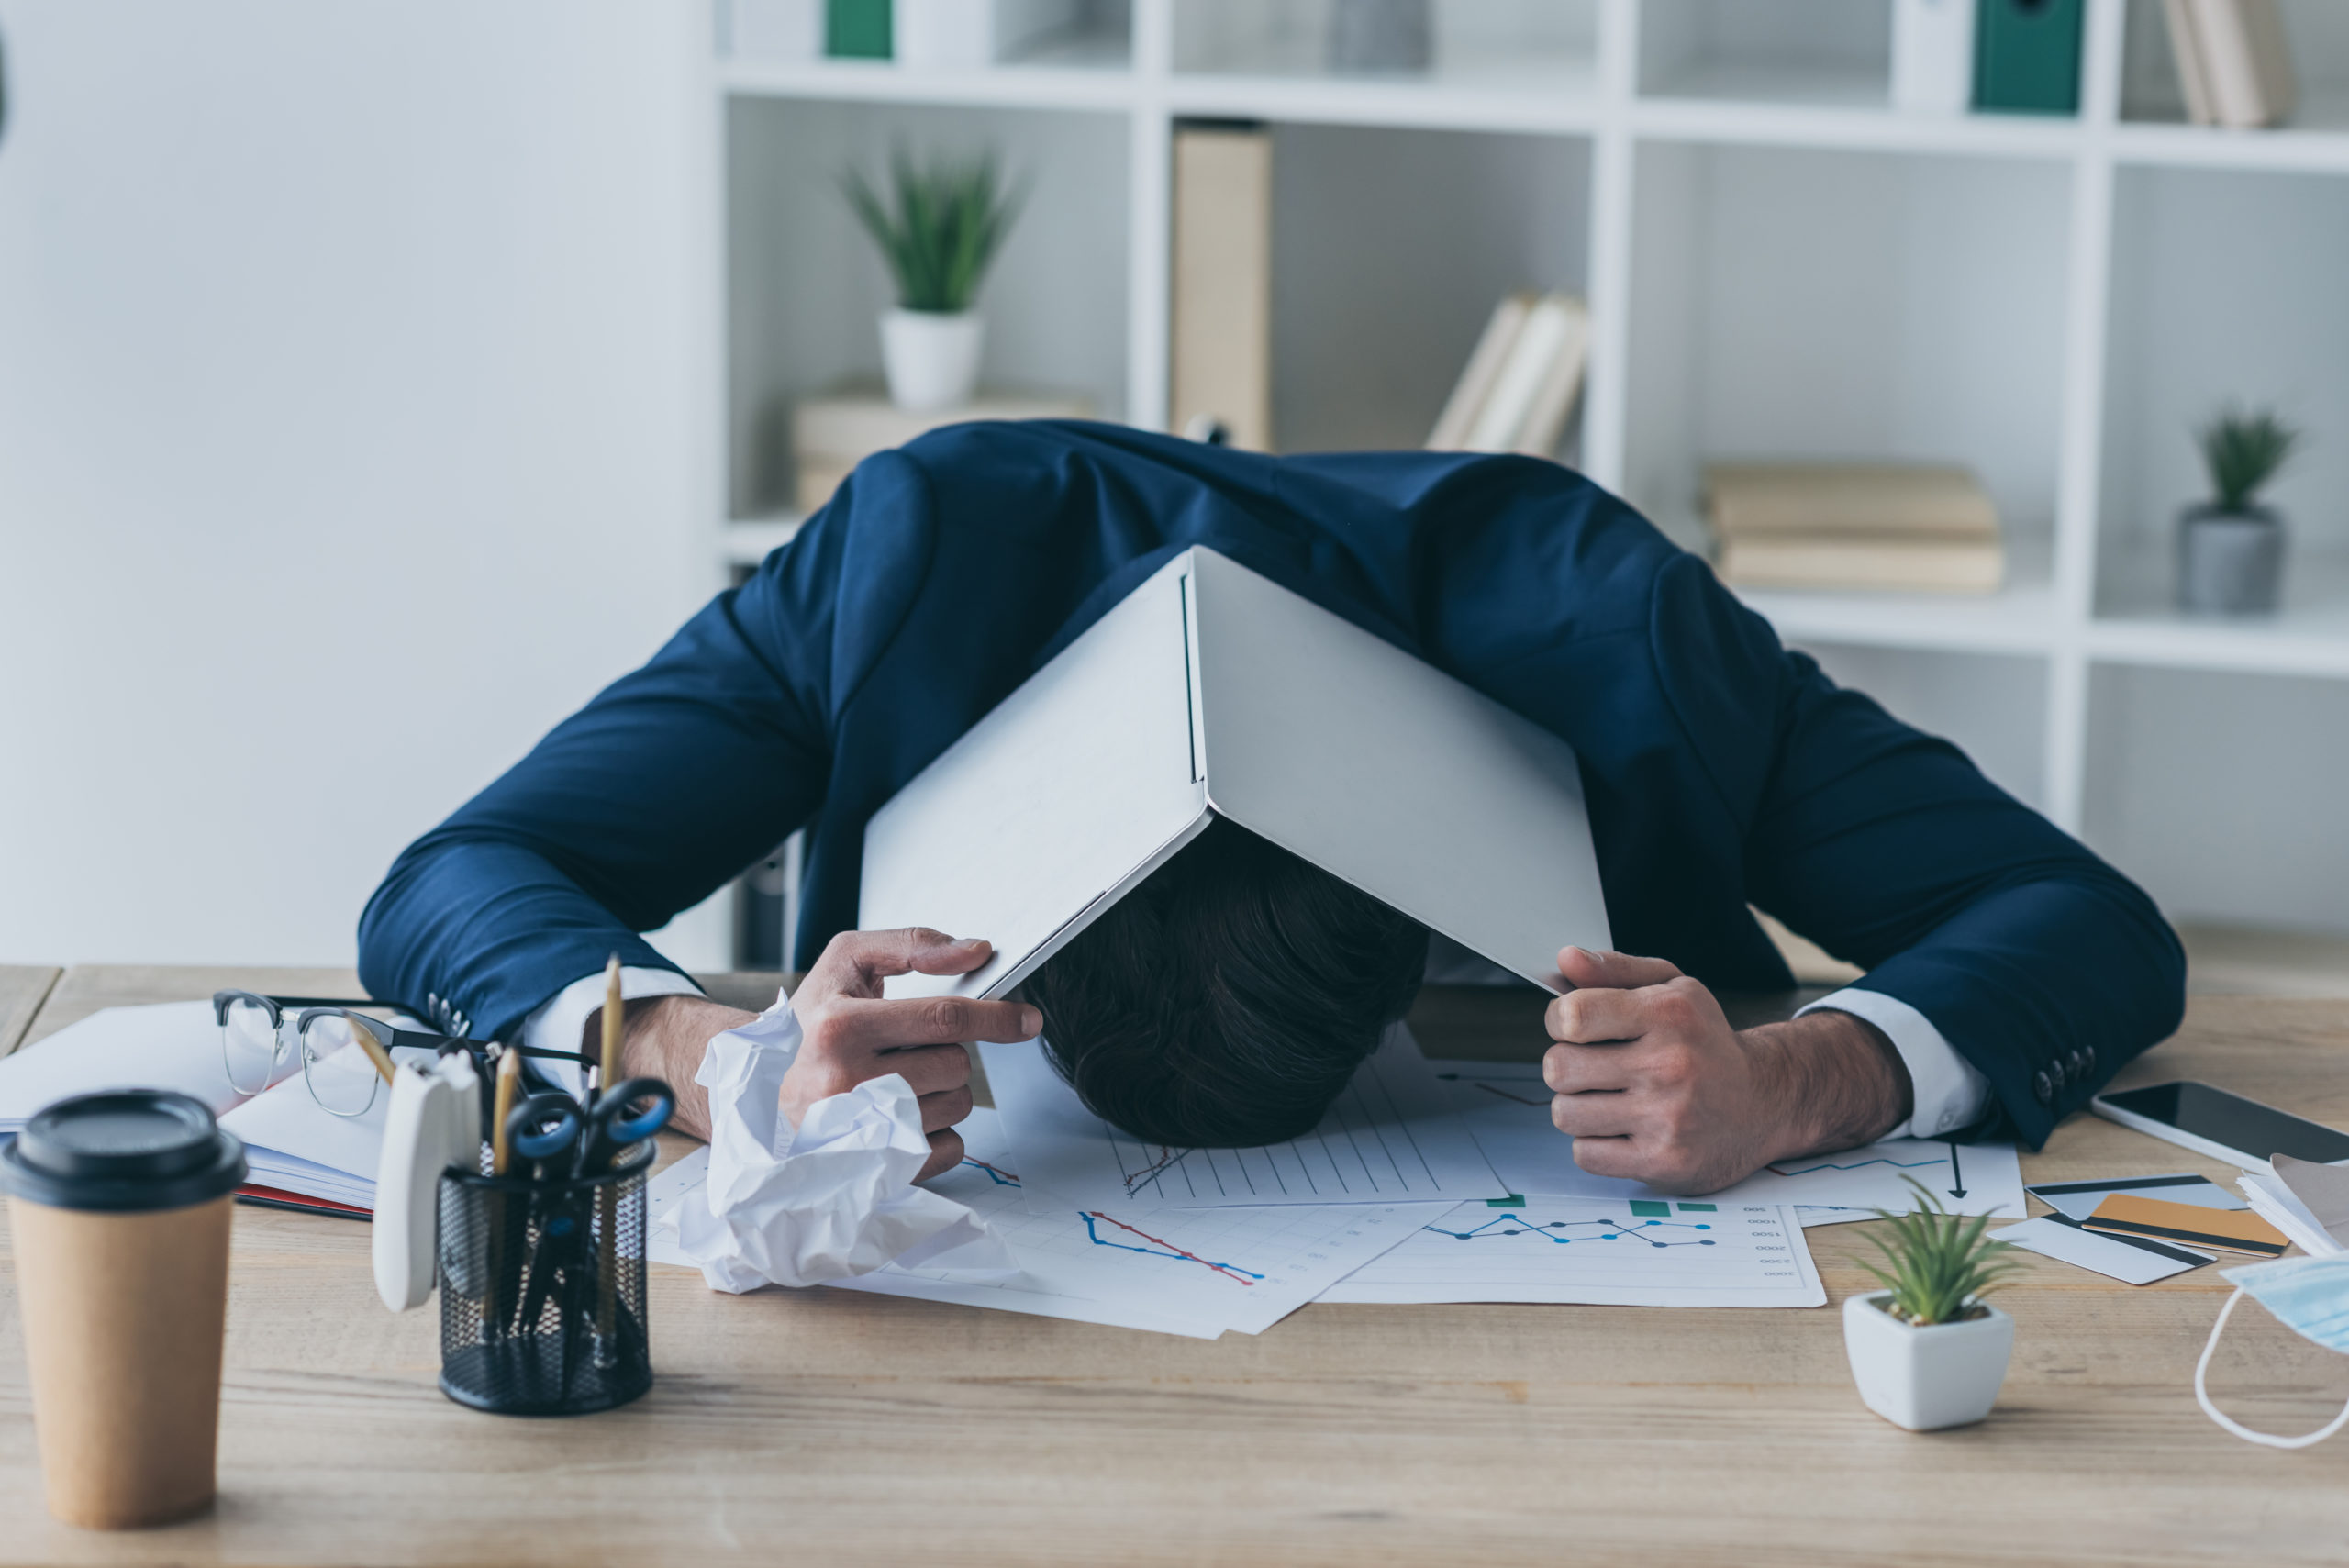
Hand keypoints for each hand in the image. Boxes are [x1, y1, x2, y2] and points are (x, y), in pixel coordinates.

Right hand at [780, 928, 1040, 1180]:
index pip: (943, 1019)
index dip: (996, 1017)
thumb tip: (976, 951)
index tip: (1027, 1020)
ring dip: (943, 1090)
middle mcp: (845, 1085)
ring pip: (957, 1106)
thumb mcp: (846, 962)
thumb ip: (911, 945)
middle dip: (950, 1053)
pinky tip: (900, 1116)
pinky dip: (939, 1131)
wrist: (759, 1089)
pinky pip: (951, 1148)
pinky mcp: (877, 1172)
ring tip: (896, 1082)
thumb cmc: (811, 1022)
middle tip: (909, 1048)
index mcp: (839, 1028)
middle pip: (956, 1066)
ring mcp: (859, 1136)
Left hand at [1542, 947, 1910, 1192]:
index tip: (1573, 1026)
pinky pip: (1585, 1154)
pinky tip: (1622, 1129)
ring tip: (1609, 1099)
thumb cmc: (1704, 1042)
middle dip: (1565, 1066)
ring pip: (1565, 1113)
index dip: (1558, 1020)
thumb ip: (1614, 969)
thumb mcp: (1672, 988)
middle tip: (1592, 1066)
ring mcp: (1668, 1117)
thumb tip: (1565, 958)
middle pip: (1559, 1068)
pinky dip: (1595, 1143)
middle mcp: (1670, 1065)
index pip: (1572, 1016)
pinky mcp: (1664, 1161)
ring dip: (1578, 1107)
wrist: (1762, 1103)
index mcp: (1670, 1013)